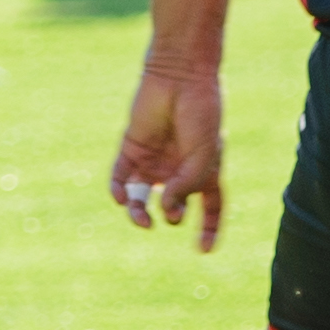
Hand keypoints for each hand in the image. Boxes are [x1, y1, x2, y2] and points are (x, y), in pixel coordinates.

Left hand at [109, 57, 226, 247]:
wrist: (180, 77)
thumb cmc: (201, 114)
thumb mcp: (205, 156)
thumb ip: (188, 186)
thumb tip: (165, 210)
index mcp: (205, 170)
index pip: (210, 207)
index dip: (208, 230)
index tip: (203, 251)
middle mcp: (178, 169)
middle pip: (174, 207)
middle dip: (173, 215)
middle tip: (172, 208)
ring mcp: (154, 160)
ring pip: (142, 200)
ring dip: (140, 215)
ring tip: (142, 218)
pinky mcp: (131, 149)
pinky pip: (121, 180)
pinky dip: (119, 193)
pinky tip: (123, 198)